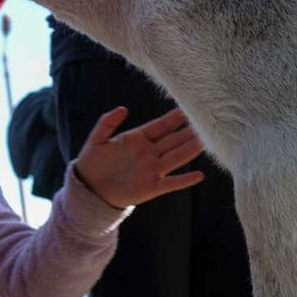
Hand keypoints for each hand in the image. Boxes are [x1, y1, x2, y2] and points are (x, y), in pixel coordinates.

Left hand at [74, 107, 204, 207]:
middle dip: (189, 132)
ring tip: (207, 143)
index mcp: (137, 139)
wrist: (89, 188)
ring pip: (176, 158)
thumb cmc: (92, 162)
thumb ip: (107, 122)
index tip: (189, 108)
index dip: (174, 118)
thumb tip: (123, 108)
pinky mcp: (150, 187)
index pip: (160, 126)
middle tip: (207, 122)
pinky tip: (198, 175)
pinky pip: (171, 183)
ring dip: (191, 150)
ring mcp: (151, 170)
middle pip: (173, 140)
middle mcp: (148, 153)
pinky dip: (184, 179)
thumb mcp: (97, 139)